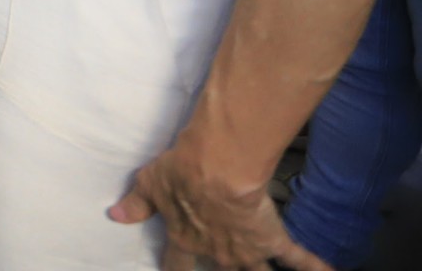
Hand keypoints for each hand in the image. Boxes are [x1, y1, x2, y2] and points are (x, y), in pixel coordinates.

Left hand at [109, 147, 332, 270]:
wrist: (216, 168)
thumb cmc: (180, 172)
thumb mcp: (149, 184)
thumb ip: (135, 203)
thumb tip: (113, 215)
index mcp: (185, 238)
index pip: (175, 264)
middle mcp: (216, 251)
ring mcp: (245, 249)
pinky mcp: (272, 239)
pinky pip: (298, 259)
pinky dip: (315, 267)